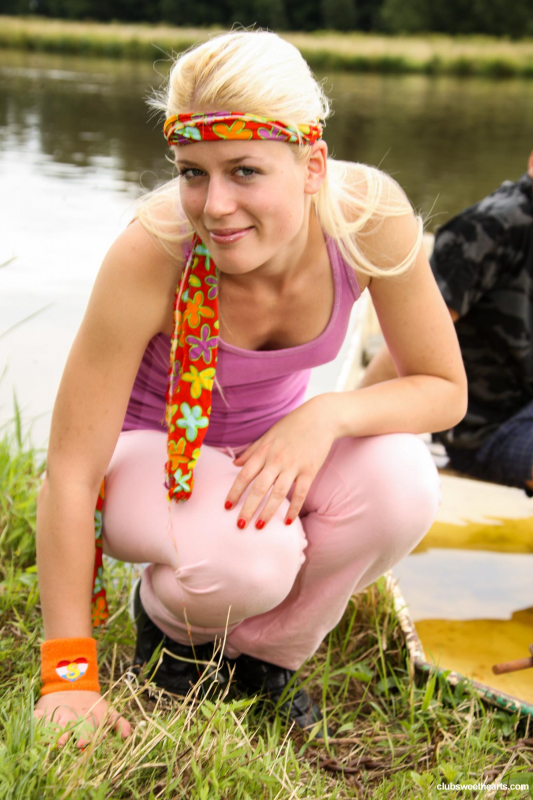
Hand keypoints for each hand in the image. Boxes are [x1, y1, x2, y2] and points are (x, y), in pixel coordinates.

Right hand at [34, 690, 130, 747]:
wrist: (71, 680)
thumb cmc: (91, 704)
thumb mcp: (105, 710)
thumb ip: (117, 721)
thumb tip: (130, 734)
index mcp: (87, 716)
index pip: (87, 727)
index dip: (86, 735)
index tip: (85, 743)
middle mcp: (72, 716)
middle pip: (70, 726)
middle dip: (69, 735)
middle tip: (67, 743)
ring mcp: (58, 713)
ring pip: (55, 723)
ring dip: (54, 732)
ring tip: (52, 741)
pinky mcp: (44, 711)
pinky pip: (38, 716)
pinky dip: (36, 718)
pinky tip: (35, 720)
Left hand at [224, 396, 337, 528]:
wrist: (321, 418)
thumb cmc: (292, 426)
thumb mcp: (268, 435)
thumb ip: (252, 451)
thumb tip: (235, 464)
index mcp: (264, 451)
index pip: (245, 475)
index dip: (235, 491)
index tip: (227, 506)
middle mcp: (276, 460)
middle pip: (259, 487)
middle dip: (248, 507)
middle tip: (239, 525)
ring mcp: (294, 466)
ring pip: (278, 493)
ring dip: (268, 511)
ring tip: (259, 526)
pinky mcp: (310, 471)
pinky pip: (300, 493)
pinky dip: (294, 508)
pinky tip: (287, 521)